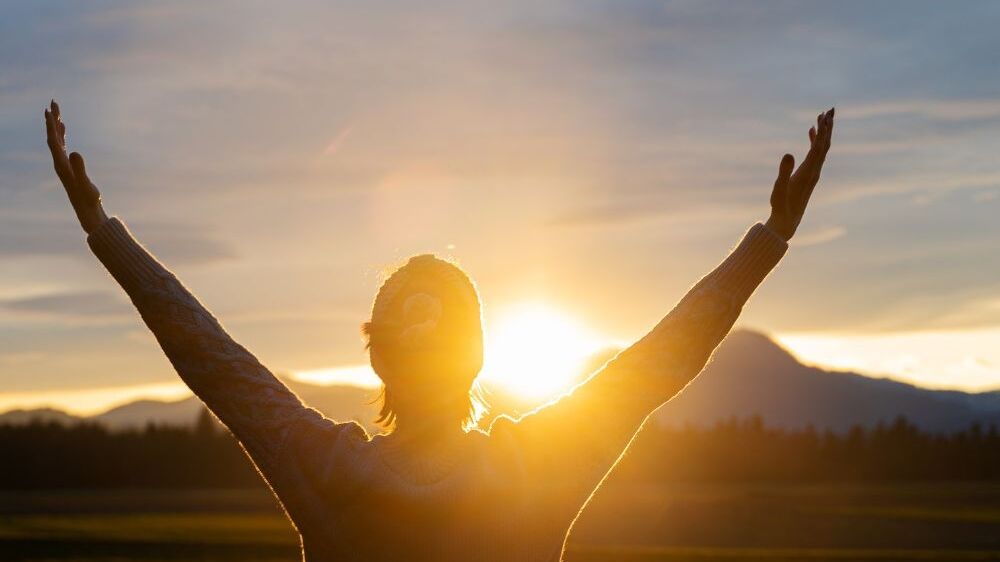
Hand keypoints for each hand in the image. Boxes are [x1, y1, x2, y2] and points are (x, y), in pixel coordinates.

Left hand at [44, 100, 107, 233]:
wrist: (87, 210)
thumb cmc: (88, 198)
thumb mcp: (85, 184)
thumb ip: (79, 168)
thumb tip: (74, 151)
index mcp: (61, 165)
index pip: (53, 141)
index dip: (51, 126)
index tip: (49, 111)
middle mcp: (59, 162)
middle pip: (53, 137)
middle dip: (53, 120)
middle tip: (53, 103)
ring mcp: (63, 164)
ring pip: (56, 140)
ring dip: (56, 125)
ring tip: (56, 111)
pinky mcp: (68, 166)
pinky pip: (62, 145)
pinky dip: (62, 134)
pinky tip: (64, 128)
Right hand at [766, 107, 834, 240]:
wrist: (787, 222)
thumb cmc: (781, 206)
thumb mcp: (779, 188)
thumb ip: (784, 171)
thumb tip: (788, 152)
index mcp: (808, 172)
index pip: (819, 147)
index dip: (822, 130)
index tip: (824, 115)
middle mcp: (814, 171)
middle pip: (825, 144)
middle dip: (828, 126)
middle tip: (830, 109)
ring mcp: (813, 173)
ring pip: (822, 148)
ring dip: (823, 132)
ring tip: (823, 116)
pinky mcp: (809, 175)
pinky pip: (815, 154)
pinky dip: (815, 141)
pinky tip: (811, 132)